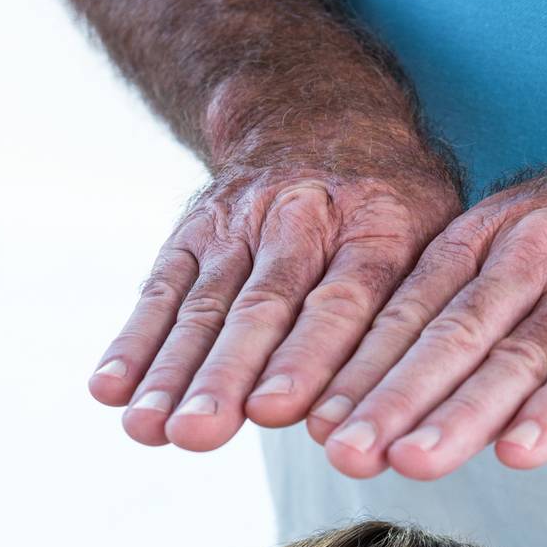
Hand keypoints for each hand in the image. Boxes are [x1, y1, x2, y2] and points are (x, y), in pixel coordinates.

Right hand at [88, 137, 463, 451]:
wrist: (324, 114)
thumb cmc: (399, 215)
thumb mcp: (436, 244)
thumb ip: (418, 322)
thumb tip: (385, 421)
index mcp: (378, 228)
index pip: (342, 299)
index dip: (308, 356)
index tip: (277, 411)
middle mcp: (302, 219)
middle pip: (262, 305)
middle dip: (226, 374)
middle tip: (199, 432)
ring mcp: (241, 223)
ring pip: (206, 303)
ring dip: (172, 371)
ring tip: (147, 430)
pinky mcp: (195, 233)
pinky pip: (162, 289)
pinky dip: (135, 341)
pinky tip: (110, 392)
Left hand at [307, 129, 546, 478]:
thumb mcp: (527, 252)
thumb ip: (469, 316)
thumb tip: (392, 402)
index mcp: (487, 239)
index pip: (410, 310)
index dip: (359, 369)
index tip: (312, 423)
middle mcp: (531, 253)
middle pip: (449, 336)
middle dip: (390, 399)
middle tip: (343, 453)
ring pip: (516, 353)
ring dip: (461, 412)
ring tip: (412, 461)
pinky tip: (524, 451)